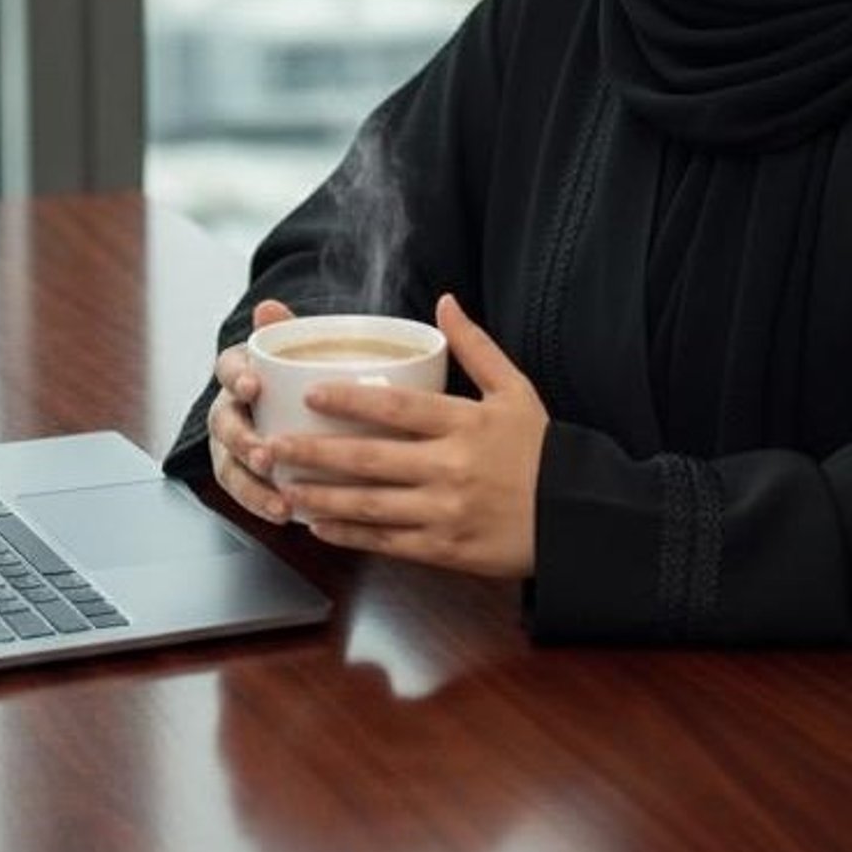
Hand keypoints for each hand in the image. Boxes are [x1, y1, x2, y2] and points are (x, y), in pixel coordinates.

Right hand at [206, 298, 294, 524]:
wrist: (281, 402)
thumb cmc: (288, 374)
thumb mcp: (289, 348)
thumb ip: (281, 329)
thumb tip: (269, 306)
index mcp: (238, 373)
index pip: (227, 369)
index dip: (237, 378)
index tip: (254, 386)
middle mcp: (228, 409)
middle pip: (224, 426)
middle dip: (242, 442)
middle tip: (264, 454)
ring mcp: (231, 446)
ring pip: (229, 467)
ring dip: (251, 487)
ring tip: (279, 504)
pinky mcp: (241, 475)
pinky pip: (244, 493)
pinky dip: (262, 505)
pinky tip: (289, 515)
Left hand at [271, 294, 547, 578]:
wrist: (579, 516)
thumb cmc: (544, 450)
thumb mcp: (515, 390)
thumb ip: (476, 346)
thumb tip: (445, 301)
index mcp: (465, 424)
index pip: (396, 409)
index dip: (349, 401)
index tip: (310, 395)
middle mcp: (451, 468)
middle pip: (370, 459)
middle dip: (315, 454)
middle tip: (272, 446)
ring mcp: (446, 512)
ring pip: (371, 506)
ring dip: (322, 498)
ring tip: (284, 489)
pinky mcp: (447, 549)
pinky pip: (388, 543)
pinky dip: (350, 536)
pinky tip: (320, 528)